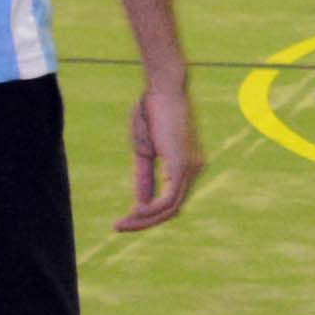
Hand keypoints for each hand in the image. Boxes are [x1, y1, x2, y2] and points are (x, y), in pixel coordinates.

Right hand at [112, 66, 198, 234]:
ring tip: (121, 225)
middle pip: (173, 209)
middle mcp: (195, 169)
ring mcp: (191, 168)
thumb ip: (146, 177)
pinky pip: (168, 200)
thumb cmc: (153, 112)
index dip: (149, 214)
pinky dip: (150, 211)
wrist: (162, 87)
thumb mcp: (145, 151)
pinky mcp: (182, 165)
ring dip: (144, 220)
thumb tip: (142, 203)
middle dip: (145, 222)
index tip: (125, 220)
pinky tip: (133, 213)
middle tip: (119, 227)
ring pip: (170, 209)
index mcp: (188, 165)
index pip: (172, 199)